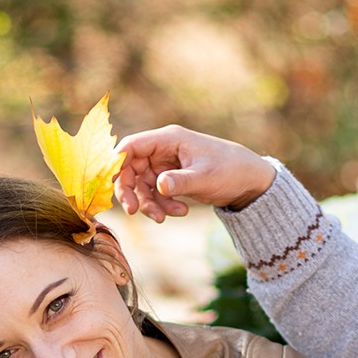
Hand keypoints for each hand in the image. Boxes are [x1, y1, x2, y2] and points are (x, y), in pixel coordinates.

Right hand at [113, 125, 275, 221]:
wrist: (248, 180)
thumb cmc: (230, 170)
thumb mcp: (206, 177)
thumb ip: (181, 181)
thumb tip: (159, 185)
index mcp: (168, 139)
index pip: (131, 146)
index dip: (116, 163)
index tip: (109, 184)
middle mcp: (162, 150)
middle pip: (130, 169)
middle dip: (129, 191)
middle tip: (133, 211)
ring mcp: (165, 165)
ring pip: (142, 186)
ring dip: (150, 204)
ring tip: (167, 218)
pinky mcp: (171, 179)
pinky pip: (156, 194)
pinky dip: (163, 206)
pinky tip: (181, 212)